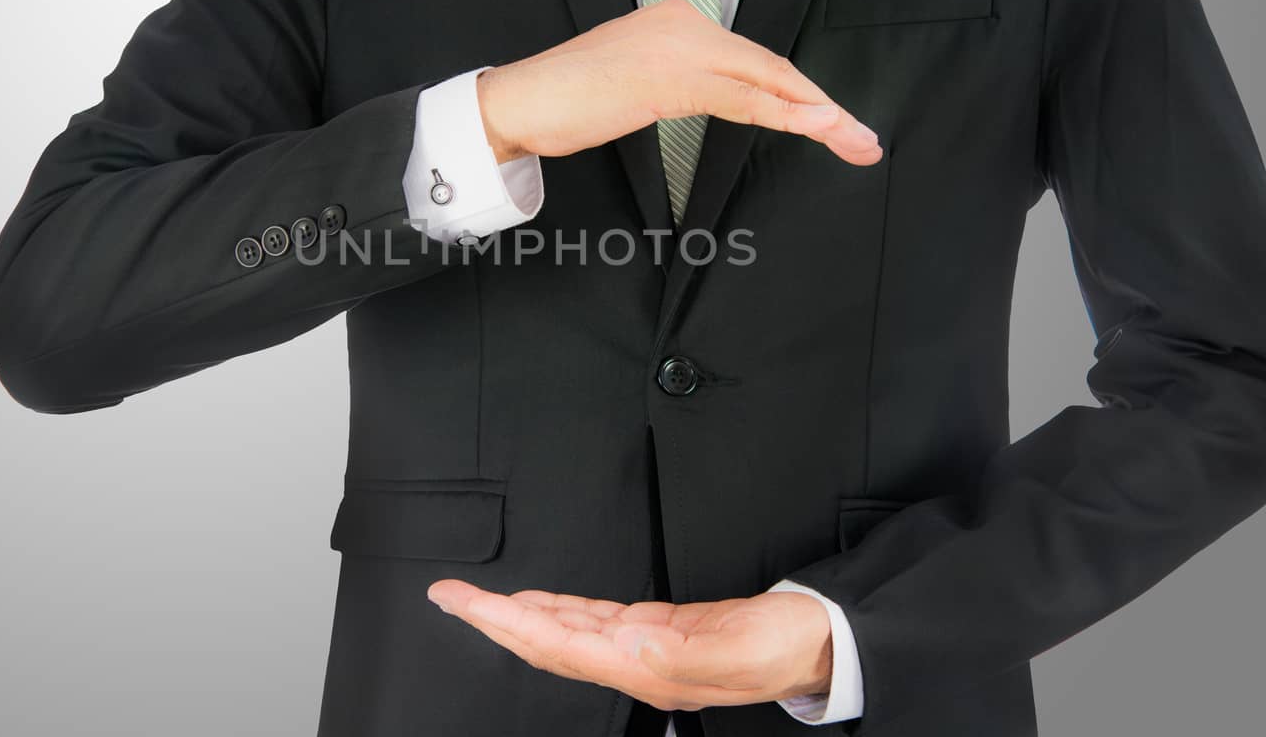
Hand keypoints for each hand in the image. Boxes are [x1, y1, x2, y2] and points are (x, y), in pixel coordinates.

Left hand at [426, 578, 833, 711]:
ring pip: (563, 632)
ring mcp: (643, 648)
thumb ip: (683, 654)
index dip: (503, 621)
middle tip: (447, 594)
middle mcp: (634, 663)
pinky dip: (558, 608)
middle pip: (545, 641)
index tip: (464, 602)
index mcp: (645, 669)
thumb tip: (624, 643)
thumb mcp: (740, 651)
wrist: (818, 643)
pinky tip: (540, 603)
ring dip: (517, 614)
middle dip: (492, 619)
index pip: (555, 644)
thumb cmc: (784, 647)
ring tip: (477, 599)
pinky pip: (592, 621)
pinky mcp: (657, 629)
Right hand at [475, 0, 881, 165]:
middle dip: (824, 107)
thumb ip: (683, 85)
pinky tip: (813, 127)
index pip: (755, 61)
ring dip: (816, 115)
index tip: (835, 124)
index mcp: (679, 22)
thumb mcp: (638, 87)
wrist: (520, 101)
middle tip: (864, 139)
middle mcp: (685, 23)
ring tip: (853, 140)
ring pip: (765, 80)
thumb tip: (723, 102)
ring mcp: (678, 46)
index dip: (801, 95)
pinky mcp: (669, 75)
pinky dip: (781, 113)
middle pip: (771, 67)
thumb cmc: (569, 101)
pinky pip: (738, 97)